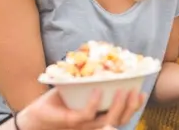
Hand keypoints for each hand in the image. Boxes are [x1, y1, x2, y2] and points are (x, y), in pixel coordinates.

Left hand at [17, 88, 144, 129]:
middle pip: (119, 121)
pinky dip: (94, 103)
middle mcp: (93, 125)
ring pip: (106, 121)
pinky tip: (97, 90)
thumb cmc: (59, 101)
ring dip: (117, 106)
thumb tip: (102, 56)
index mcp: (98, 118)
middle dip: (131, 107)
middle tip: (136, 91)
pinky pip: (86, 115)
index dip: (134, 107)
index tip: (142, 92)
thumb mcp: (78, 89)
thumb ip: (90, 79)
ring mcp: (83, 125)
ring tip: (122, 91)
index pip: (122, 117)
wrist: (36, 115)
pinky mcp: (71, 121)